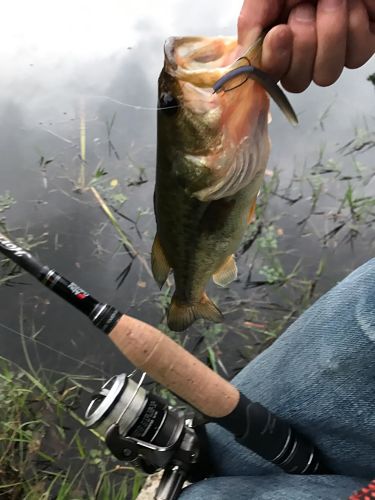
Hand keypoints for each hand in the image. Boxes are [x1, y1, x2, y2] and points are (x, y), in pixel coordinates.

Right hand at [238, 0, 374, 91]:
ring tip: (330, 1)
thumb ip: (251, 21)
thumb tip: (242, 57)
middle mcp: (302, 54)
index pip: (269, 75)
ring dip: (329, 33)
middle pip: (297, 81)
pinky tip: (350, 5)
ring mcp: (332, 54)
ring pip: (326, 74)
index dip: (275, 60)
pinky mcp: (360, 47)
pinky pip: (356, 56)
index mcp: (276, 42)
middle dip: (304, 43)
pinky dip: (353, 26)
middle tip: (307, 7)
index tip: (280, 33)